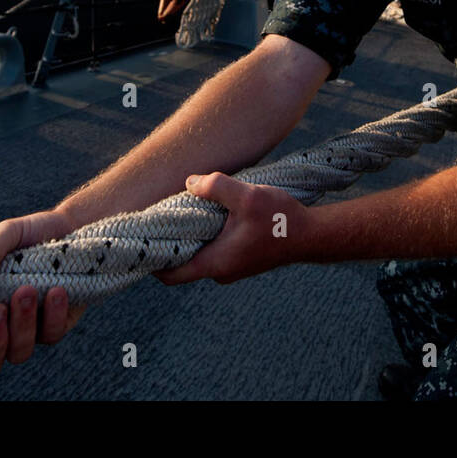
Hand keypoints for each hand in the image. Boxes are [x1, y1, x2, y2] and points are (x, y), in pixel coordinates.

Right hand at [0, 209, 84, 391]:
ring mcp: (27, 332)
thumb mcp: (4, 237)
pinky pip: (51, 335)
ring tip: (26, 290)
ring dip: (21, 324)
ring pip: (19, 353)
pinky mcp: (55, 327)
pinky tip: (56, 291)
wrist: (74, 228)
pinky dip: (52, 315)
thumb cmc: (30, 235)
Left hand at [156, 173, 307, 285]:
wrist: (313, 235)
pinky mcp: (242, 258)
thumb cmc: (281, 220)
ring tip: (188, 206)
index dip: (151, 260)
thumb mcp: (246, 196)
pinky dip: (209, 232)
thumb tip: (189, 183)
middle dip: (172, 239)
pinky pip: (215, 248)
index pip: (169, 275)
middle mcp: (220, 271)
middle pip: (182, 261)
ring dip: (193, 232)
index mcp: (215, 263)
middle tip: (162, 214)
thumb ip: (215, 187)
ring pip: (200, 252)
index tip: (142, 240)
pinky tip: (213, 210)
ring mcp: (232, 266)